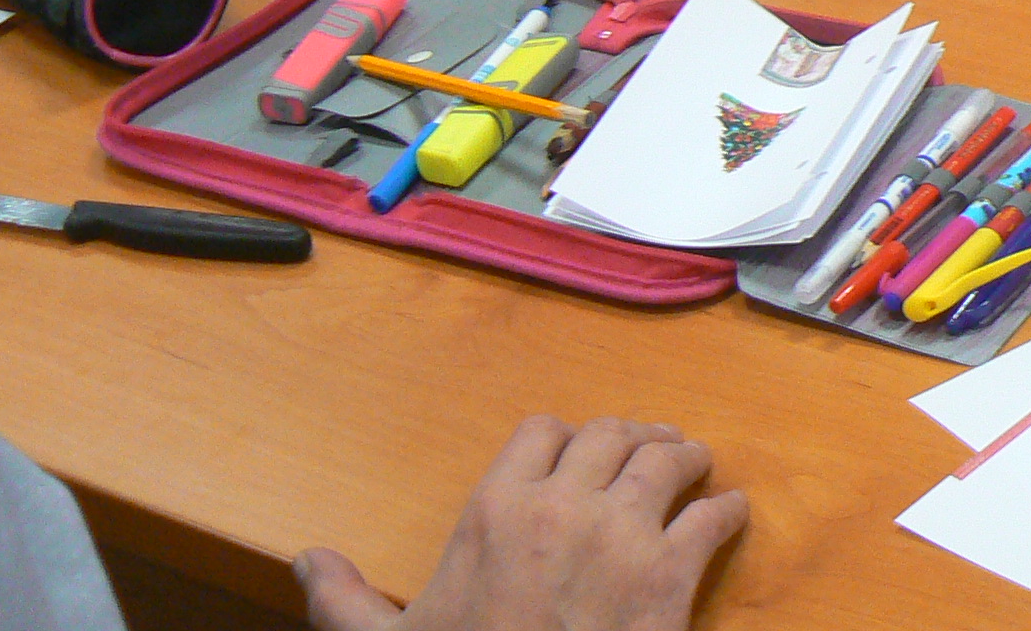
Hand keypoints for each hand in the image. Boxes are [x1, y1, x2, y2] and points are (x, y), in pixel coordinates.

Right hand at [293, 415, 746, 630]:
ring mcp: (623, 536)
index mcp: (494, 510)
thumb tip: (305, 559)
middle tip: (648, 452)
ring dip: (684, 457)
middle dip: (631, 439)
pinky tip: (726, 517)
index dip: (564, 437)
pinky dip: (726, 510)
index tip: (578, 453)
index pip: (542, 429)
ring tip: (692, 469)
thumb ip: (344, 600)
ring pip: (669, 456)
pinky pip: (714, 515)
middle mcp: (563, 505)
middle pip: (614, 432)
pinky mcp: (671, 576)